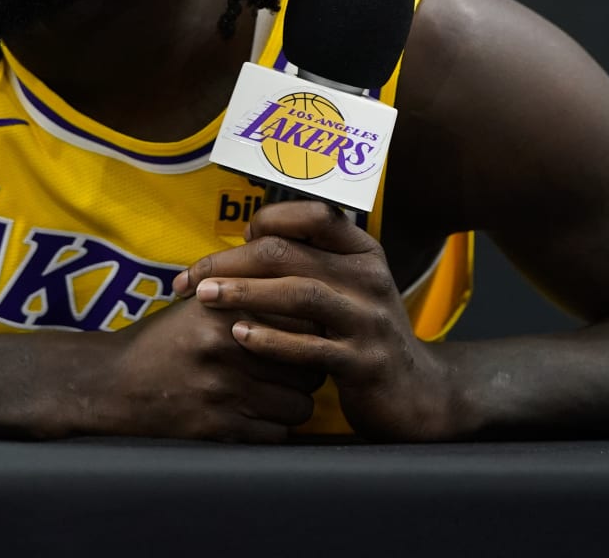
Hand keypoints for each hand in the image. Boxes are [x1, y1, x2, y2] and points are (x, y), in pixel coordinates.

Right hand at [93, 293, 324, 442]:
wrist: (110, 383)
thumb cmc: (162, 341)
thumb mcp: (200, 304)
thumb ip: (248, 294)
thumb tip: (307, 295)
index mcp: (226, 308)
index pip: (303, 319)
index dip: (311, 332)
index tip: (304, 338)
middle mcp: (228, 346)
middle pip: (308, 366)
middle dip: (306, 372)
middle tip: (291, 372)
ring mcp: (224, 390)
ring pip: (300, 405)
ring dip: (292, 404)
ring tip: (274, 396)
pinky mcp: (218, 428)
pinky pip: (276, 435)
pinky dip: (272, 429)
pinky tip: (256, 418)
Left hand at [173, 199, 451, 440]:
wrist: (417, 392)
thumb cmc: (362, 333)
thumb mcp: (347, 287)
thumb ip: (309, 262)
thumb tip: (248, 239)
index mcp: (362, 251)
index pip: (311, 215)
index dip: (264, 222)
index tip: (232, 242)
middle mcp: (369, 278)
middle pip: (290, 253)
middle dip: (231, 261)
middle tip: (190, 278)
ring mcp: (369, 320)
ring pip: (299, 293)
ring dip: (245, 293)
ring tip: (204, 297)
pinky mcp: (365, 362)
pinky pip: (312, 347)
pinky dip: (272, 340)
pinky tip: (239, 336)